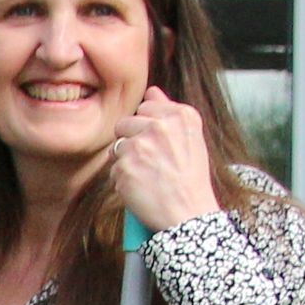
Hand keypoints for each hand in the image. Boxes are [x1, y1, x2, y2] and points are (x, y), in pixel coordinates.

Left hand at [104, 88, 221, 235]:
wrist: (189, 213)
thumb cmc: (190, 177)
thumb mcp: (190, 137)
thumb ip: (169, 110)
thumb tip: (151, 91)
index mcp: (179, 116)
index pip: (145, 108)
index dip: (148, 127)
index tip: (160, 145)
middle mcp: (159, 127)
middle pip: (125, 124)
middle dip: (133, 142)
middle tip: (152, 162)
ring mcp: (139, 147)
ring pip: (117, 147)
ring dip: (127, 162)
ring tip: (148, 176)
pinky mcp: (123, 168)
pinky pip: (113, 170)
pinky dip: (124, 181)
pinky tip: (142, 188)